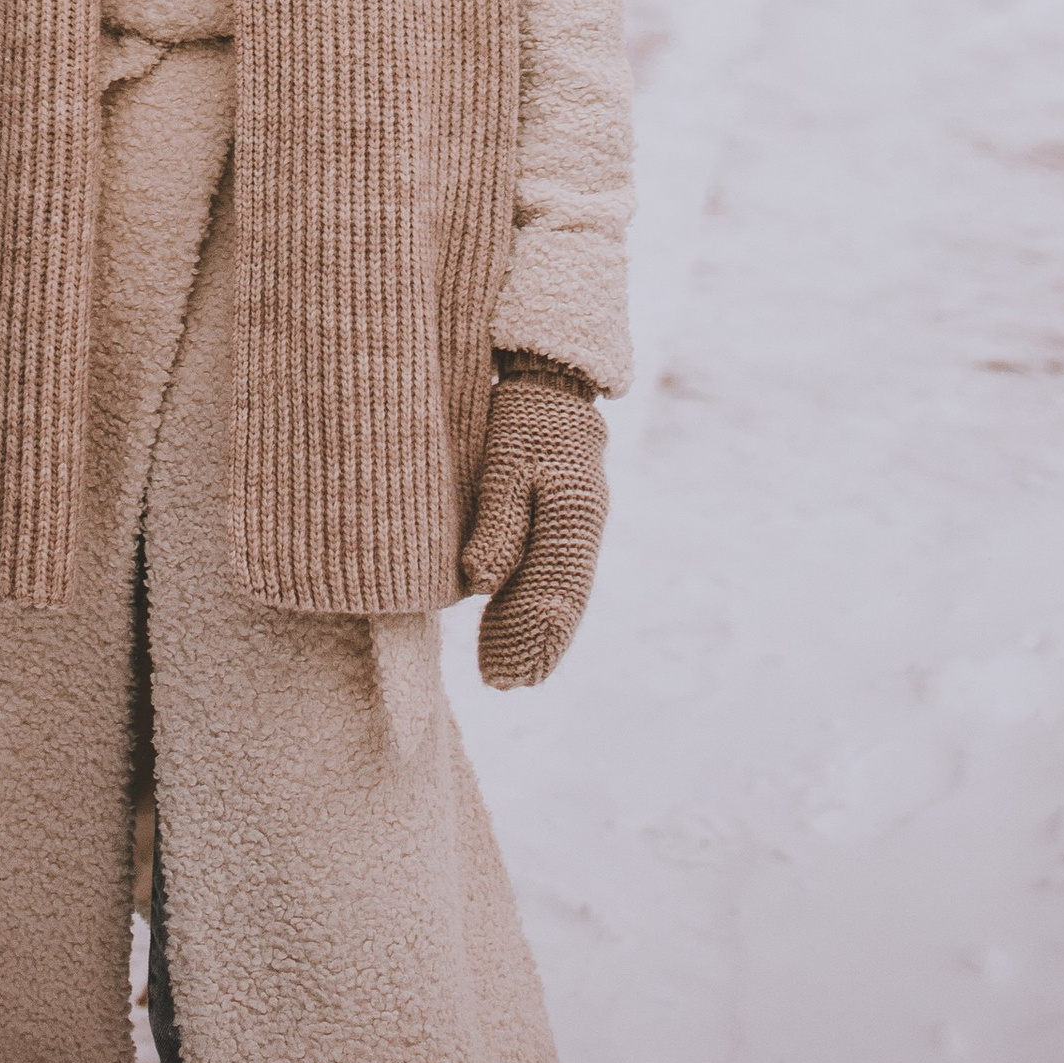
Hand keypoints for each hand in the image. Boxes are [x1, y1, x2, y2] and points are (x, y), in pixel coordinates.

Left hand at [461, 358, 607, 688]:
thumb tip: (482, 583)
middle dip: (531, 646)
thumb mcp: (507, 461)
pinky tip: (510, 628)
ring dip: (533, 634)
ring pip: (557, 593)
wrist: (548, 379)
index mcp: (575, 515)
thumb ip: (498, 519)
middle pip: (559, 601)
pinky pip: (552, 574)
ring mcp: (575, 526)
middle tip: (500, 684)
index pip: (555, 593)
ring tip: (504, 674)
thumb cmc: (523, 416)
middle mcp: (581, 529)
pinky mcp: (560, 519)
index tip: (503, 674)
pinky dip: (533, 606)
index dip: (530, 637)